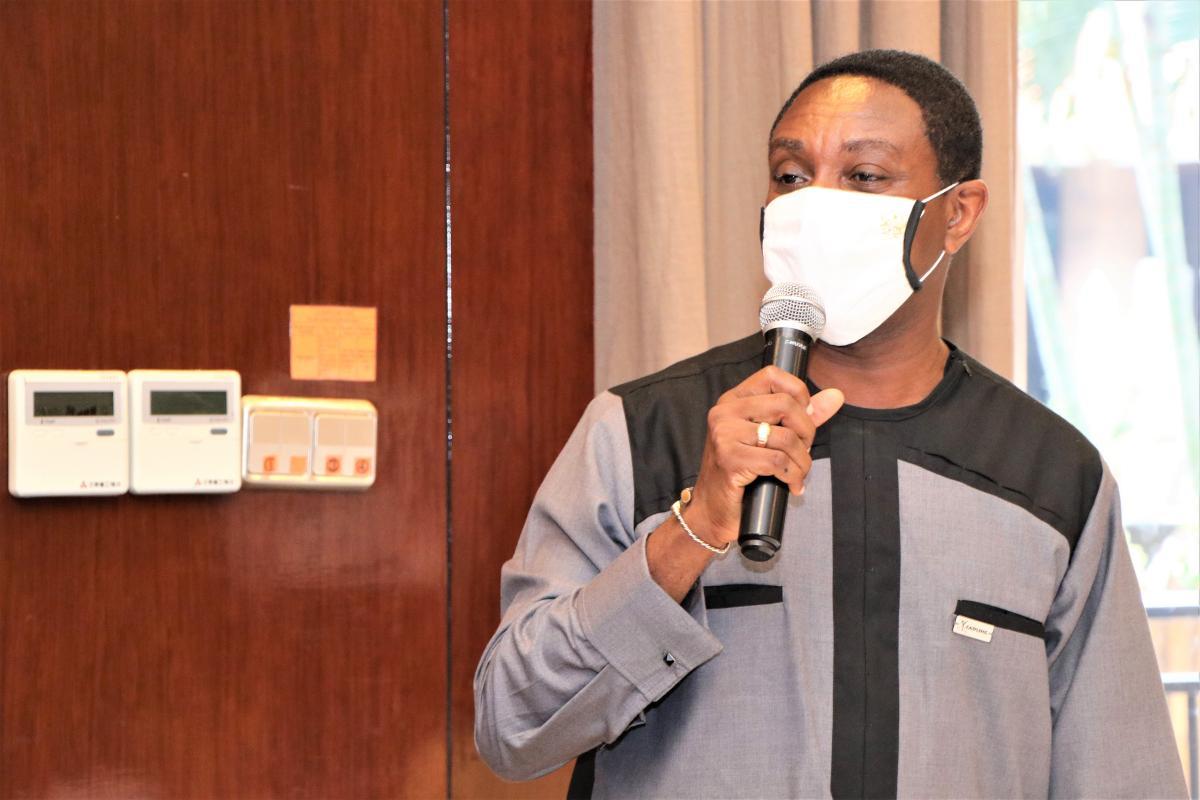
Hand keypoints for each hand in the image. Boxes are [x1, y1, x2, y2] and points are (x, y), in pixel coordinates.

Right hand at [685, 366, 843, 545]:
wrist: (712, 509)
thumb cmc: (741, 472)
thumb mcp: (769, 438)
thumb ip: (801, 416)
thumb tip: (835, 396)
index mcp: (733, 400)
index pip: (772, 375)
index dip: (799, 394)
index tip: (803, 419)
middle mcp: (724, 412)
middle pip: (785, 405)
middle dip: (806, 432)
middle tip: (803, 452)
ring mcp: (724, 435)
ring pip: (786, 437)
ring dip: (802, 461)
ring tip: (797, 474)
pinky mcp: (729, 459)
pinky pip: (777, 461)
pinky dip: (792, 476)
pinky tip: (790, 484)